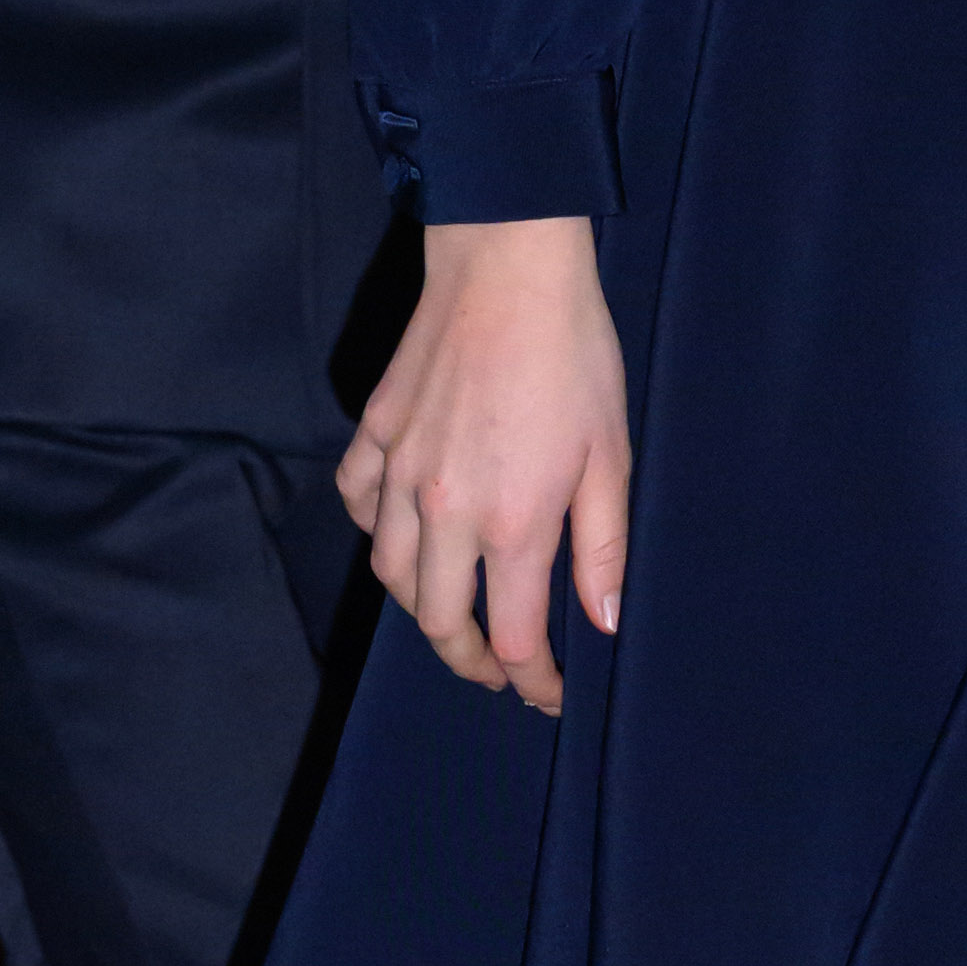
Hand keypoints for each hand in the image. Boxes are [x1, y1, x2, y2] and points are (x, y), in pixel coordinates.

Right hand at [344, 217, 630, 711]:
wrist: (508, 269)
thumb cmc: (574, 357)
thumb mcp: (610, 459)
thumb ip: (602, 550)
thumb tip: (602, 623)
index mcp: (511, 525)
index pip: (510, 637)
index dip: (531, 680)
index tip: (547, 696)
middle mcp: (444, 511)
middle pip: (438, 620)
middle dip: (469, 659)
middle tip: (498, 668)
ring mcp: (399, 473)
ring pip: (388, 572)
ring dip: (419, 607)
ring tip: (451, 613)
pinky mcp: (374, 433)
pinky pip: (357, 502)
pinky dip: (374, 530)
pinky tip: (400, 532)